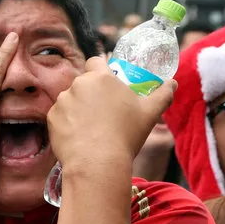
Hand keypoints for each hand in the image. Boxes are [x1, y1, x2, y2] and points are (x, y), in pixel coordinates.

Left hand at [47, 57, 176, 168]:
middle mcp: (78, 84)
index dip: (100, 70)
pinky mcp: (51, 117)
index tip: (107, 85)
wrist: (97, 162)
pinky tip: (78, 137)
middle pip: (83, 83)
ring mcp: (62, 101)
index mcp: (101, 77)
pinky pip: (59, 116)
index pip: (96, 61)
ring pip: (70, 100)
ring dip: (77, 109)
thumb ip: (163, 94)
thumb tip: (173, 83)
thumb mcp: (151, 114)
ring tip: (90, 129)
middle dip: (90, 94)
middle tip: (102, 113)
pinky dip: (67, 124)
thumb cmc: (126, 135)